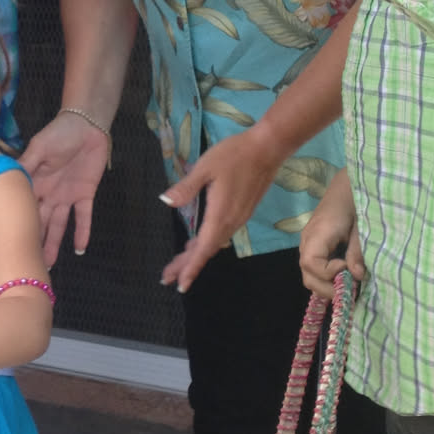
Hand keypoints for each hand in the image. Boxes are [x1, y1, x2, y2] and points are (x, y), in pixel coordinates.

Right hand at [19, 111, 111, 264]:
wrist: (86, 125)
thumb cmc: (59, 133)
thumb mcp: (38, 147)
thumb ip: (25, 164)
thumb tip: (6, 181)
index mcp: (34, 182)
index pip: (23, 207)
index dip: (17, 224)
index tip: (8, 244)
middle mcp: (48, 193)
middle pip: (39, 221)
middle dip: (33, 241)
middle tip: (26, 262)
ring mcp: (66, 196)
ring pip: (58, 224)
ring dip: (54, 243)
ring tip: (48, 264)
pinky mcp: (84, 195)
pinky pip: (83, 216)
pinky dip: (82, 231)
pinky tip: (80, 249)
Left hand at [161, 126, 280, 292]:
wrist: (268, 148)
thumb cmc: (234, 155)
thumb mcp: (204, 167)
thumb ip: (186, 188)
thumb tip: (166, 202)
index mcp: (220, 215)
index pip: (203, 248)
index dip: (191, 267)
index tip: (180, 284)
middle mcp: (231, 222)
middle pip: (207, 250)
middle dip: (187, 265)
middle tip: (167, 277)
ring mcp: (239, 218)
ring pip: (214, 243)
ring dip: (196, 255)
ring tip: (178, 265)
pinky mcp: (242, 211)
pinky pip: (222, 234)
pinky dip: (206, 243)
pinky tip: (197, 242)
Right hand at [299, 168, 363, 295]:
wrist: (347, 185)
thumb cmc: (355, 201)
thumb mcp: (361, 226)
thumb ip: (357, 251)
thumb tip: (357, 276)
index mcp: (317, 234)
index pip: (310, 264)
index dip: (329, 273)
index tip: (349, 268)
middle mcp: (308, 241)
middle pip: (307, 275)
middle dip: (327, 289)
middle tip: (350, 290)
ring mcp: (309, 244)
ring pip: (310, 275)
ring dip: (328, 285)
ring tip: (348, 284)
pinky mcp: (315, 246)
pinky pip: (315, 268)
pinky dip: (327, 277)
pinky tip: (344, 276)